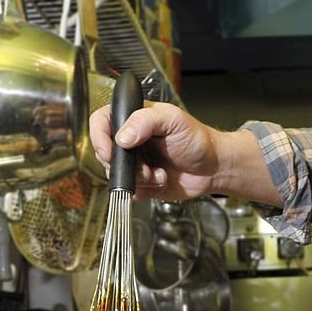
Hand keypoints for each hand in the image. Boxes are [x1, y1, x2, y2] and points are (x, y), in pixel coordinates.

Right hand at [89, 101, 219, 200]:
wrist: (212, 167)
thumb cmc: (196, 139)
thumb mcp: (172, 120)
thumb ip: (145, 121)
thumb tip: (122, 138)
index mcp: (131, 119)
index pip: (100, 122)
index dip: (100, 138)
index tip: (111, 152)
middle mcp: (129, 141)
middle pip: (105, 153)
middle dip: (125, 165)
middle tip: (146, 167)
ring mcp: (134, 163)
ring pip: (116, 176)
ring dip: (139, 179)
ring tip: (158, 173)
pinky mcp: (141, 183)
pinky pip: (130, 191)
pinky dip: (145, 190)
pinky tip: (161, 180)